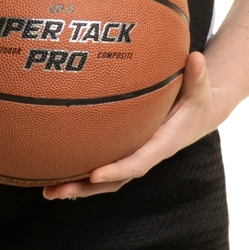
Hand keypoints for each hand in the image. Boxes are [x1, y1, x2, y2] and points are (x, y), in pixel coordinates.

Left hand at [42, 51, 216, 199]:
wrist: (199, 115)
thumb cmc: (197, 100)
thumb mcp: (200, 88)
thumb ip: (197, 75)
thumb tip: (196, 58)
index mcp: (163, 144)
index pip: (138, 162)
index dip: (117, 170)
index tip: (95, 174)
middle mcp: (146, 155)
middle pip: (115, 180)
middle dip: (87, 188)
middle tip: (58, 191)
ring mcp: (134, 156)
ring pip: (104, 180)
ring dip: (77, 188)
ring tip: (47, 191)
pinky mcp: (125, 152)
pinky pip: (101, 168)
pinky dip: (79, 175)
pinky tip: (53, 176)